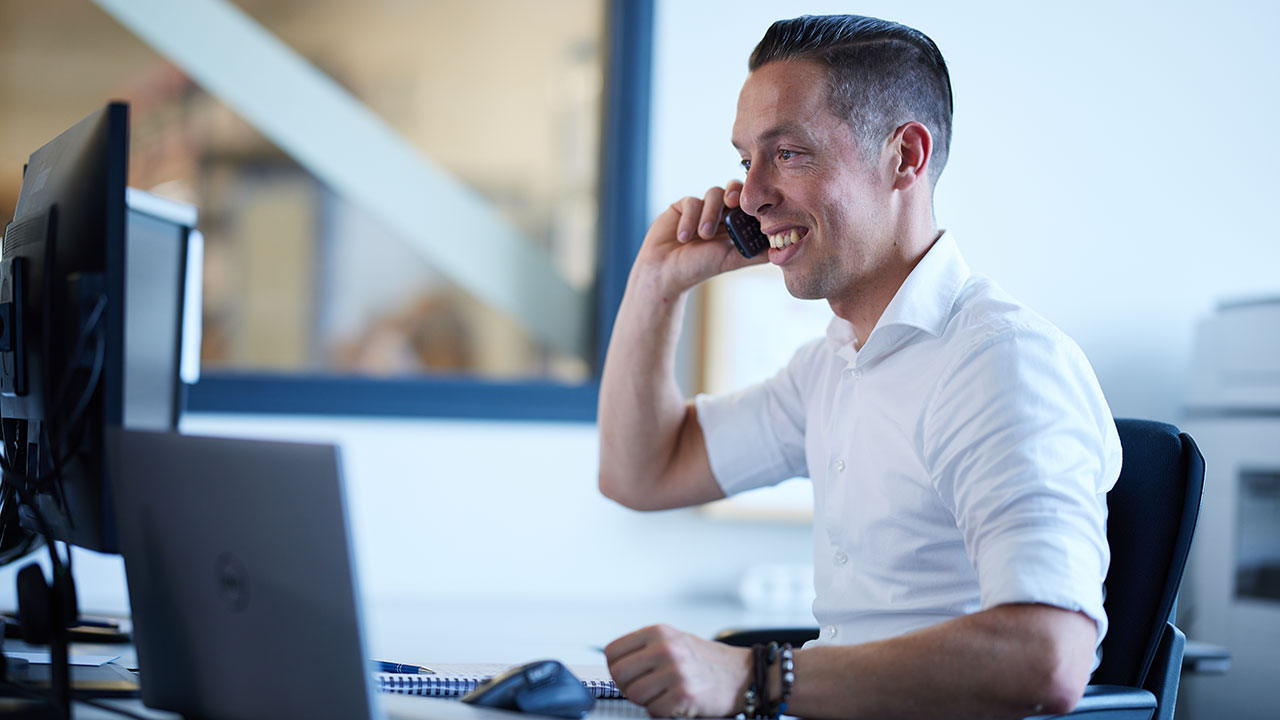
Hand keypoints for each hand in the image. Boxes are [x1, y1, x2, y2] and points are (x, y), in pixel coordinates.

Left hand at [604, 624, 750, 717]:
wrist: (741, 675)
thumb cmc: (706, 660)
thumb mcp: (673, 640)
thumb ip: (644, 648)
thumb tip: (614, 663)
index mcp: (658, 632)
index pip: (612, 652)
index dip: (616, 668)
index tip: (628, 675)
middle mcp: (665, 648)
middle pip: (619, 674)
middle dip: (628, 686)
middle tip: (644, 689)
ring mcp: (675, 671)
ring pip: (634, 695)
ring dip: (646, 700)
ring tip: (663, 695)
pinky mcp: (683, 694)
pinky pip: (653, 710)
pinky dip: (661, 711)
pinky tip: (674, 703)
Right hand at [635, 180, 765, 294]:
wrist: (666, 272)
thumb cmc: (700, 267)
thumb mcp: (733, 259)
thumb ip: (757, 252)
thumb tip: (784, 247)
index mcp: (736, 222)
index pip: (750, 202)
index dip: (754, 201)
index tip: (754, 210)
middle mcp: (721, 211)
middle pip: (735, 188)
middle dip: (735, 193)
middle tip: (732, 203)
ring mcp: (702, 207)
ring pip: (714, 193)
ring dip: (710, 214)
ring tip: (704, 235)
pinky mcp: (682, 205)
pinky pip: (692, 201)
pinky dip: (690, 219)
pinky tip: (684, 237)